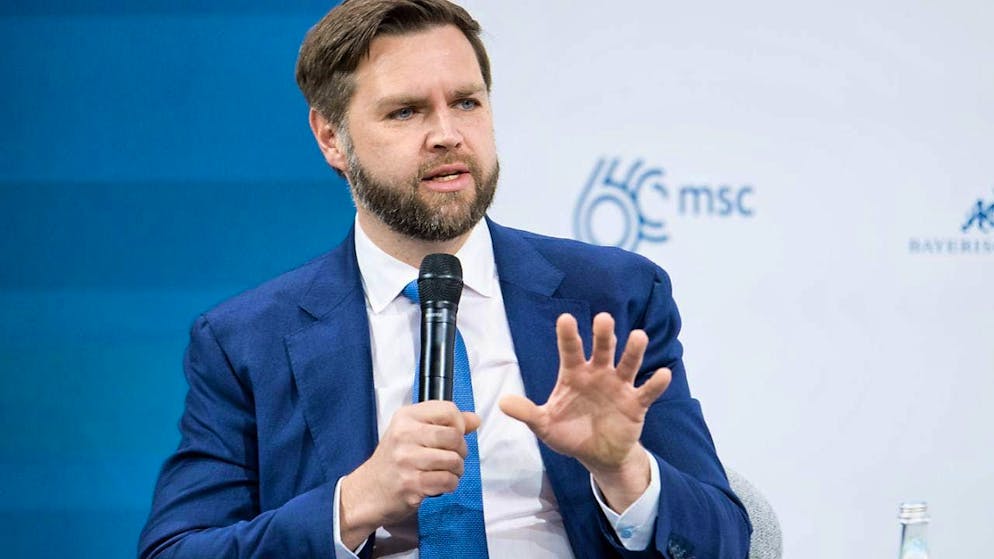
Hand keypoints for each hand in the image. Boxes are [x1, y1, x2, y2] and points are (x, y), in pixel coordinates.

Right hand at [338, 401, 478, 549]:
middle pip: (454, 436)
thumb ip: (445, 423)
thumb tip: (475, 419)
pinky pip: (447, 481)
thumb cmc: (393, 460)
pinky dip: (450, 484)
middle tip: (453, 457)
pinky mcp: (411, 484)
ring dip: (457, 470)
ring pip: (454, 460)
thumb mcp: (413, 432)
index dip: (460, 424)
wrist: (367, 491)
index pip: (448, 410)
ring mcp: (407, 460)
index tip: (455, 434)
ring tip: (445, 471)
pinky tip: (440, 484)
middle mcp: (405, 435)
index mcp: (406, 417)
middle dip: (461, 450)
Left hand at [499, 312, 670, 510]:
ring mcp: (619, 386)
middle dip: (603, 335)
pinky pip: (647, 391)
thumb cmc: (569, 433)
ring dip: (633, 351)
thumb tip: (502, 403)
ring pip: (628, 364)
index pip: (570, 351)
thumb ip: (528, 412)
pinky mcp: (636, 403)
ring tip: (639, 336)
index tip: (565, 319)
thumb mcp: (545, 425)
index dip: (568, 336)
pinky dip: (656, 383)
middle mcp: (598, 374)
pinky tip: (663, 374)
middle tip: (603, 319)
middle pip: (602, 349)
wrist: (597, 455)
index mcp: (574, 375)